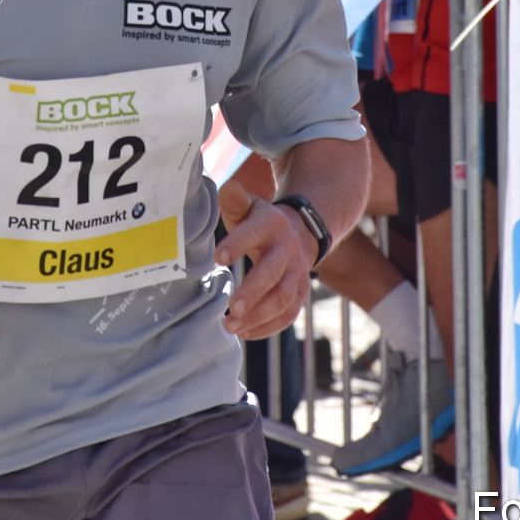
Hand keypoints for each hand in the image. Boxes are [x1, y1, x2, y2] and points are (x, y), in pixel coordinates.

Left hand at [215, 195, 315, 339]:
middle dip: (254, 291)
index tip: (218, 257)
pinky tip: (245, 332)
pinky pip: (288, 314)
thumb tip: (229, 187)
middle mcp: (287, 250)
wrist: (301, 233)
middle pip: (273, 273)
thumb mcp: (250, 207)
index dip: (238, 243)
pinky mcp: (300, 294)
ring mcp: (297, 273)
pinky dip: (268, 327)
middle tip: (232, 307)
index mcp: (272, 224)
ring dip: (259, 315)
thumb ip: (236, 200)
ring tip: (231, 326)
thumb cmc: (261, 222)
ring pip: (283, 298)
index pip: (255, 233)